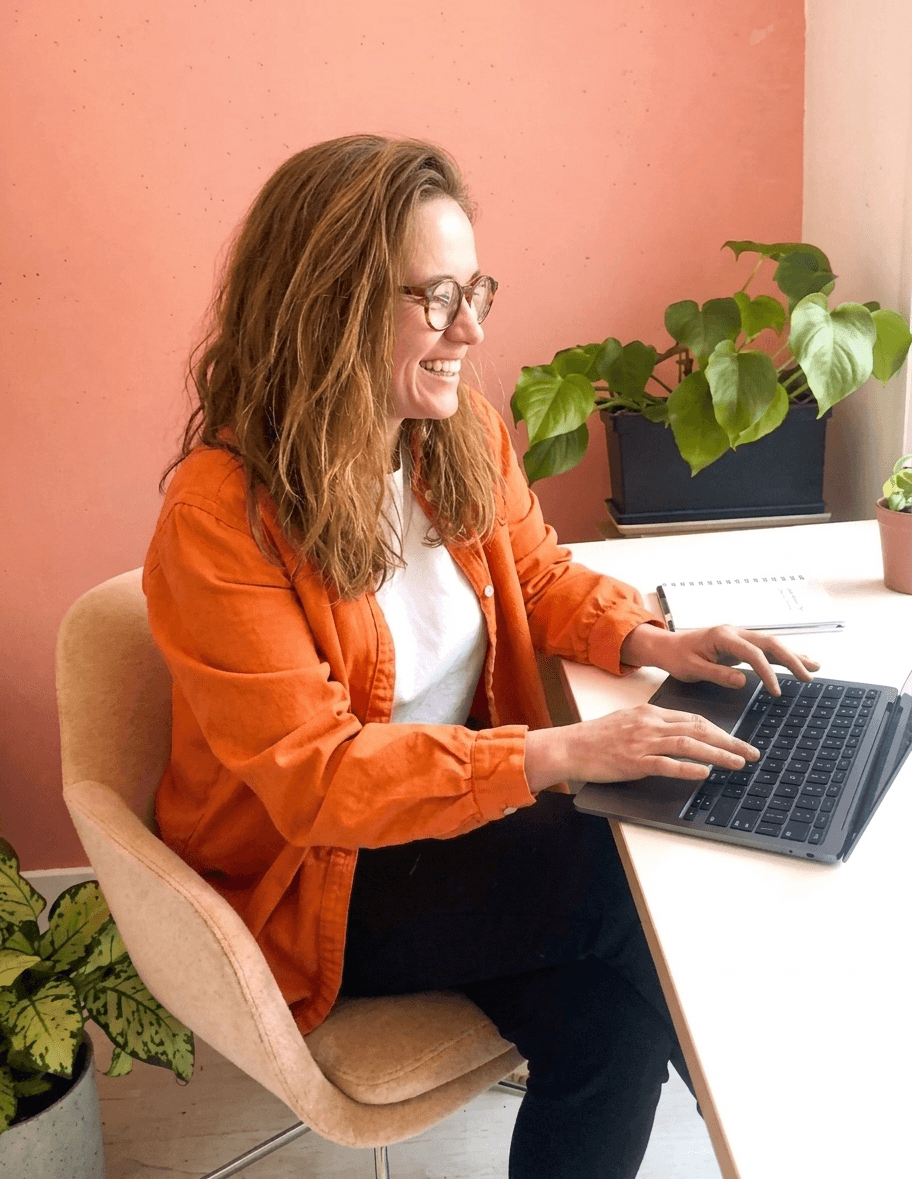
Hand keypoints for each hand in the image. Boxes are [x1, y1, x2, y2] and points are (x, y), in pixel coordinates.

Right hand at [524, 704, 759, 792]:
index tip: (736, 740)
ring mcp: (643, 742)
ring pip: (689, 744)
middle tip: (751, 751)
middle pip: (699, 729)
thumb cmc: (596, 737)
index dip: (719, 730)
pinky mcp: (634, 761)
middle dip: (729, 741)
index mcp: (651, 713)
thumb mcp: (627, 721)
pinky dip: (689, 768)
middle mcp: (650, 724)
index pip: (694, 719)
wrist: (570, 746)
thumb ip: (653, 725)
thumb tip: (679, 733)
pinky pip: (667, 764)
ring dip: (718, 754)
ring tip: (738, 762)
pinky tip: (705, 773)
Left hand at [621, 622, 819, 695]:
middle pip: (770, 643)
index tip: (776, 691)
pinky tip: (798, 662)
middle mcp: (735, 632)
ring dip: (793, 656)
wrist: (666, 646)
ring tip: (815, 667)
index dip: (767, 671)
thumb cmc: (676, 657)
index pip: (753, 653)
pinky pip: (765, 650)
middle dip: (792, 659)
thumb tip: (743, 680)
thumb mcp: (691, 669)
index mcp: (723, 636)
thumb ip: (717, 674)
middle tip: (809, 677)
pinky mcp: (740, 644)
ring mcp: (739, 637)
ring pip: (772, 644)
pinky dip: (783, 657)